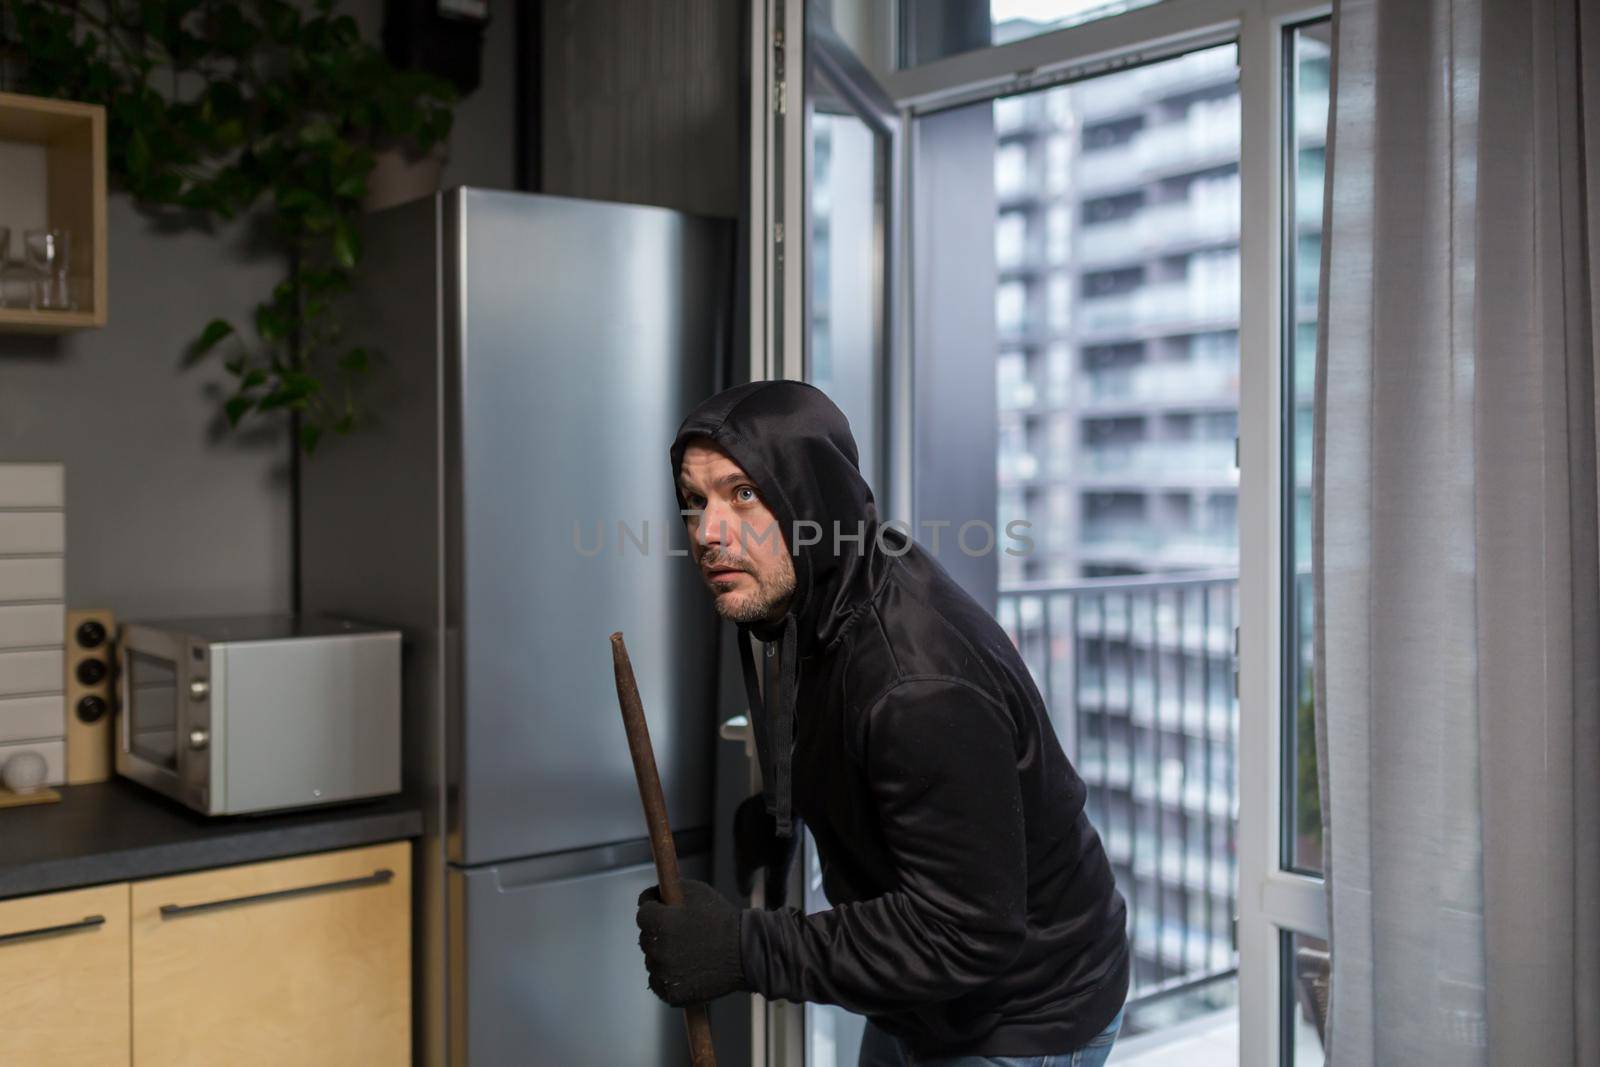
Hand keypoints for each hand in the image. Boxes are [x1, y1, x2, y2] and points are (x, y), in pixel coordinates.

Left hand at [635, 878, 745, 1006]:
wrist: (746, 953)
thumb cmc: (722, 919)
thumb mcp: (696, 891)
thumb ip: (667, 889)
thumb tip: (648, 897)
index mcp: (659, 922)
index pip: (643, 913)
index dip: (655, 910)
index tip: (667, 912)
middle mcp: (657, 949)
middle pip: (646, 938)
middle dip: (659, 933)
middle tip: (683, 933)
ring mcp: (663, 974)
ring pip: (652, 961)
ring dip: (663, 955)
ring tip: (690, 951)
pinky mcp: (671, 994)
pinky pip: (659, 982)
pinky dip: (669, 977)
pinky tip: (688, 968)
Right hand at [733, 793, 798, 905]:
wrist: (784, 797)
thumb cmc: (783, 834)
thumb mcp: (782, 864)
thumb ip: (777, 888)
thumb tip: (774, 909)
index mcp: (742, 858)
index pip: (742, 878)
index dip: (745, 886)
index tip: (745, 892)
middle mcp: (736, 841)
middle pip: (740, 860)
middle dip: (745, 869)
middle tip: (748, 879)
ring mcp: (740, 823)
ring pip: (742, 842)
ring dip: (748, 850)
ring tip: (755, 857)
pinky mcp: (747, 808)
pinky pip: (746, 827)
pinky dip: (752, 834)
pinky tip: (760, 834)